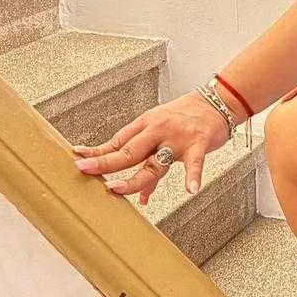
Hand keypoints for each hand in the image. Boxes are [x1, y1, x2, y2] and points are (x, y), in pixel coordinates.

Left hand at [72, 90, 231, 204]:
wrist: (216, 102)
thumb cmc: (186, 118)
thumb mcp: (163, 132)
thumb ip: (150, 164)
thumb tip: (141, 194)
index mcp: (146, 124)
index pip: (117, 141)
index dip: (97, 152)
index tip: (79, 159)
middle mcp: (158, 130)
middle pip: (128, 151)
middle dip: (105, 163)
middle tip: (85, 171)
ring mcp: (177, 138)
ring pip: (154, 163)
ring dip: (135, 178)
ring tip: (118, 189)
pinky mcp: (198, 144)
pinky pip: (194, 163)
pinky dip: (193, 177)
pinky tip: (190, 190)